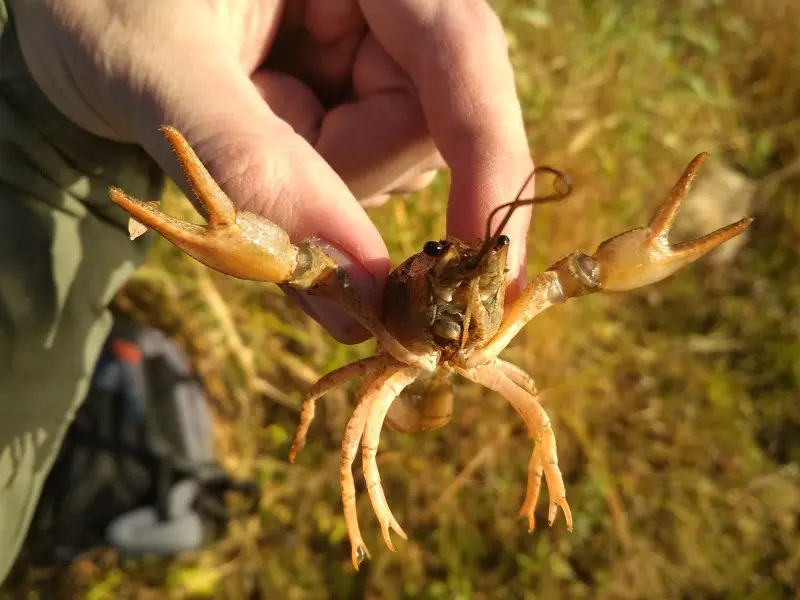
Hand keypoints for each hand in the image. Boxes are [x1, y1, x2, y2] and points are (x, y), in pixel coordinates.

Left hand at [11, 0, 533, 342]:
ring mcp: (369, 51)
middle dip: (349, 170)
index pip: (460, 50)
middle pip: (431, 123)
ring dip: (322, 178)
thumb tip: (360, 293)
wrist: (68, 19)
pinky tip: (262, 135)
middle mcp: (384, 4)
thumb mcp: (154, 65)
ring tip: (240, 116)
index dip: (488, 160)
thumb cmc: (92, 2)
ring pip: (395, 159)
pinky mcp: (349, 94)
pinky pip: (361, 171)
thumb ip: (256, 171)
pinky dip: (311, 186)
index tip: (488, 271)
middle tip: (261, 149)